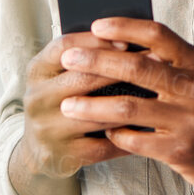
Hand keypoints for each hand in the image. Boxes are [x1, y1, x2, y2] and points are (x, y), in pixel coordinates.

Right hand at [20, 29, 138, 178]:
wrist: (39, 149)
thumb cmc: (59, 102)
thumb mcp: (59, 76)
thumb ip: (83, 59)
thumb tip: (128, 40)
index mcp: (37, 71)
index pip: (64, 47)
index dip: (95, 42)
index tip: (126, 41)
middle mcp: (36, 98)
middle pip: (82, 78)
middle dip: (121, 69)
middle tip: (153, 64)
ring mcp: (47, 128)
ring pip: (97, 114)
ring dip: (130, 105)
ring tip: (156, 95)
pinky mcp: (62, 154)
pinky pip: (103, 145)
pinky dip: (128, 138)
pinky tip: (148, 130)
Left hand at [57, 17, 193, 194]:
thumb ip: (170, 63)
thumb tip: (120, 44)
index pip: (158, 34)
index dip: (124, 27)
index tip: (96, 26)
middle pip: (137, 67)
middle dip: (96, 61)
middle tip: (69, 59)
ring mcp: (189, 121)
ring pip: (129, 107)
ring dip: (92, 105)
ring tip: (68, 105)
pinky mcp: (180, 151)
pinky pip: (135, 140)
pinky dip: (113, 135)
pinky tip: (102, 132)